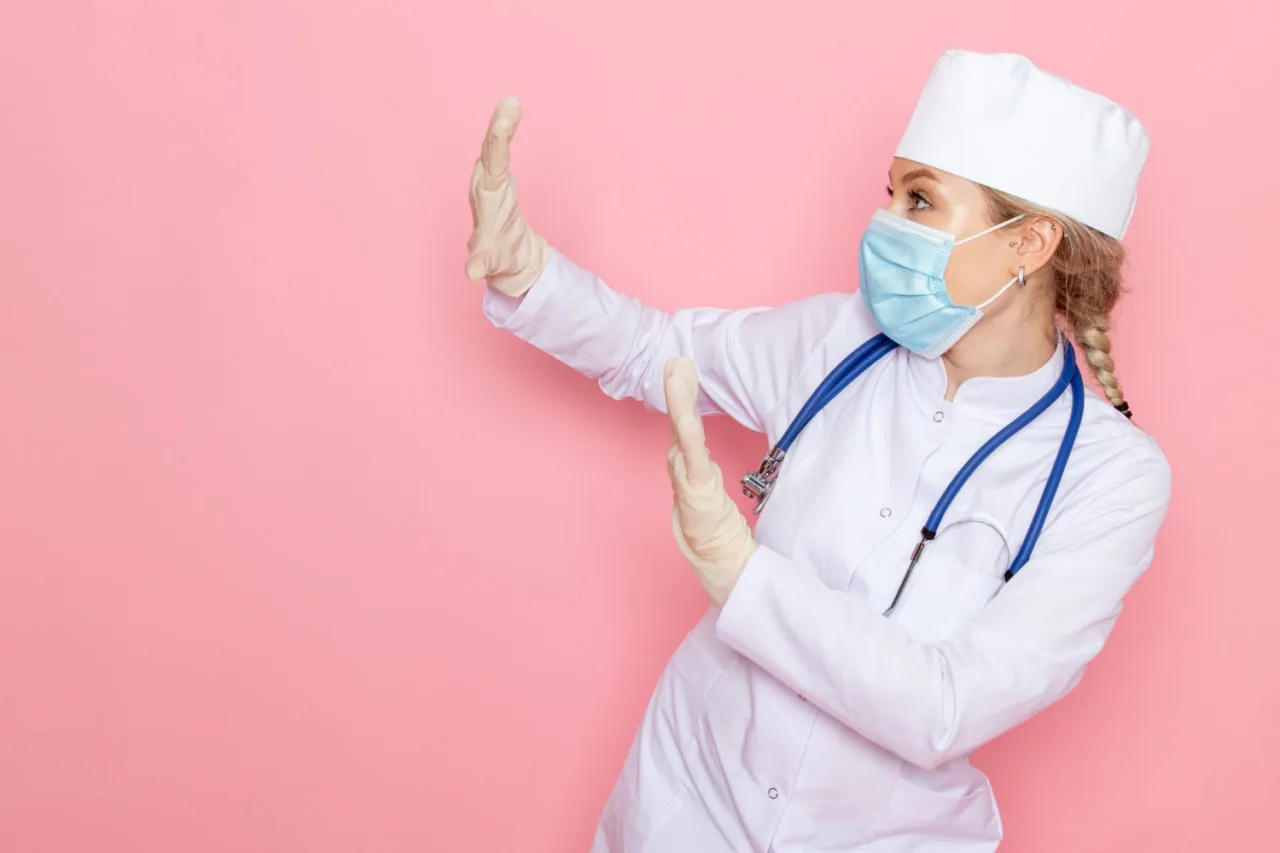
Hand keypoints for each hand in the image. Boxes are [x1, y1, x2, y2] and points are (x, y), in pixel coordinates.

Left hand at [464, 97, 548, 296]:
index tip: (501, 126)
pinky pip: (500, 148)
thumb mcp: (492, 263)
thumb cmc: (497, 257)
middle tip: (510, 103)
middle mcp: (485, 183)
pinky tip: (512, 110)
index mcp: (488, 199)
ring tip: (511, 102)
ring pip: (493, 146)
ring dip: (501, 123)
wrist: (498, 256)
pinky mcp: (497, 176)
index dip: (498, 146)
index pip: (493, 168)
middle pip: (491, 150)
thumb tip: (472, 274)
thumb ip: (483, 265)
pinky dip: (505, 129)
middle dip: (499, 127)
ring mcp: (490, 179)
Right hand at [664, 357, 757, 606]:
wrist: (712, 550)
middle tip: (676, 360)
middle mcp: (681, 461)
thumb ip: (696, 454)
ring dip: (680, 399)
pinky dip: (689, 432)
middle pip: (679, 418)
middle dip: (677, 388)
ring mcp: (687, 472)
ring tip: (677, 372)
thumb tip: (689, 432)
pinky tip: (685, 415)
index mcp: (687, 457)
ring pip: (683, 430)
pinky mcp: (696, 485)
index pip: (684, 418)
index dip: (682, 391)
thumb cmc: (708, 517)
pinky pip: (694, 454)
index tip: (681, 365)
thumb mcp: (704, 477)